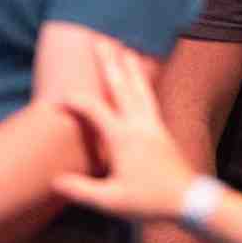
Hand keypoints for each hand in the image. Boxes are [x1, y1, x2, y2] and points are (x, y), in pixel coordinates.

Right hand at [50, 40, 199, 222]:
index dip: (77, 102)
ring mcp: (153, 124)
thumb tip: (54, 180)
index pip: (96, 111)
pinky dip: (144, 81)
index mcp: (123, 138)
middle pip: (122, 86)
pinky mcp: (162, 128)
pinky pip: (151, 97)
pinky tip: (142, 78)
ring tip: (124, 48)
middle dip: (109, 63)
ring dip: (130, 66)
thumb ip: (81, 190)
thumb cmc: (148, 201)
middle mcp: (139, 124)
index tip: (59, 97)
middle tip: (100, 40)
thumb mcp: (110, 201)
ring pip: (140, 87)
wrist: (186, 199)